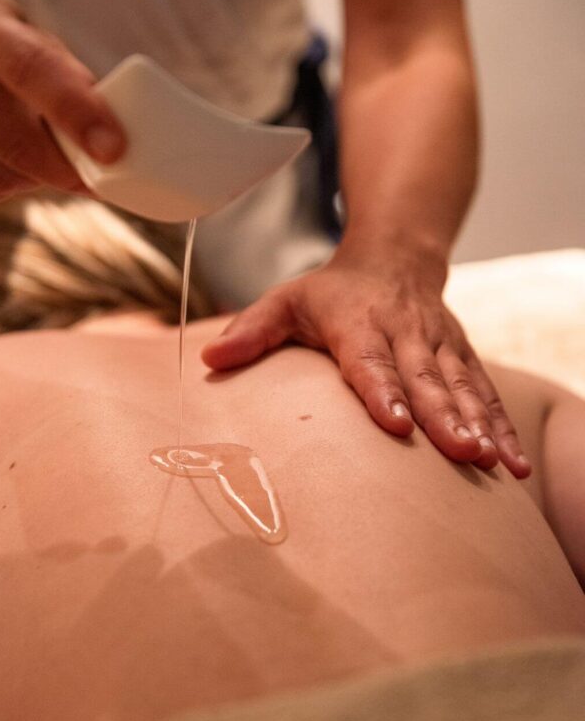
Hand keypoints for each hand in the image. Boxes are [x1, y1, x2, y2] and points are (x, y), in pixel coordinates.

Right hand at [0, 0, 125, 206]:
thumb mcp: (18, 38)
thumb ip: (63, 77)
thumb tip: (113, 134)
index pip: (31, 70)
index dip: (76, 113)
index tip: (113, 149)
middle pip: (10, 140)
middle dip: (58, 169)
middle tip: (82, 176)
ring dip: (26, 183)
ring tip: (31, 165)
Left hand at [201, 247, 530, 477]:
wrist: (395, 256)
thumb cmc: (331, 293)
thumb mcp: (286, 301)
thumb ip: (251, 331)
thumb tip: (209, 360)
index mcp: (358, 322)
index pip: (371, 360)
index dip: (383, 391)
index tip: (394, 424)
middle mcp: (404, 333)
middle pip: (426, 379)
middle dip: (445, 417)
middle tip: (461, 453)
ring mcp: (438, 346)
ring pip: (462, 387)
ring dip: (480, 424)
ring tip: (492, 462)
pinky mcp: (461, 357)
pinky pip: (485, 393)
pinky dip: (501, 427)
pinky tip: (512, 464)